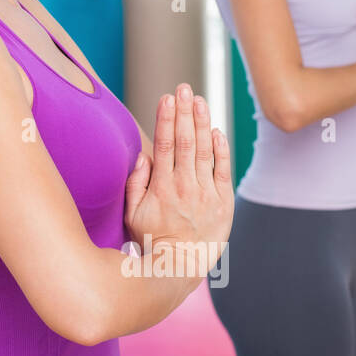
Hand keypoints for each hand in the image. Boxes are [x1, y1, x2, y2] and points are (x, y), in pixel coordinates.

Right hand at [124, 84, 232, 270]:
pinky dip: (221, 149)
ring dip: (202, 122)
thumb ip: (135, 183)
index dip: (166, 119)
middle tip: (183, 88)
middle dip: (184, 112)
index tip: (165, 98)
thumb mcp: (131, 214)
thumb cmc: (151, 239)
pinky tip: (215, 130)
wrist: (180, 267)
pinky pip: (223, 170)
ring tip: (199, 100)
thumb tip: (143, 156)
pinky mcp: (224, 202)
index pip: (165, 146)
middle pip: (186, 142)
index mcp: (162, 189)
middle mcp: (186, 188)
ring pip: (205, 151)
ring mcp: (207, 194)